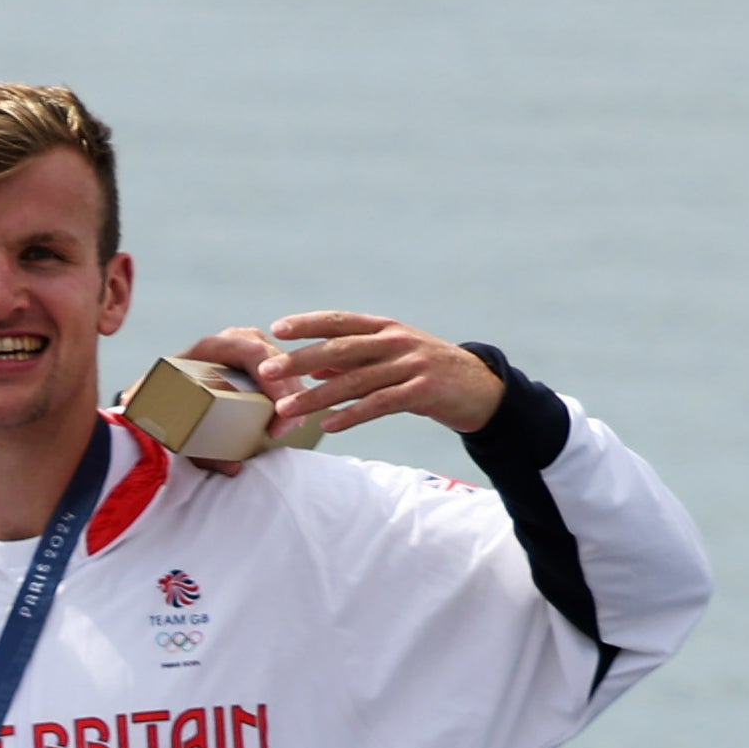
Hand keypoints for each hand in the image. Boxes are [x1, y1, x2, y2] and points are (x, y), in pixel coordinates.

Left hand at [190, 314, 498, 442]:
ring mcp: (412, 364)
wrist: (480, 390)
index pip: (341, 321)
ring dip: (317, 396)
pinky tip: (329, 426)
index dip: (309, 323)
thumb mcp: (390, 359)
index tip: (277, 328)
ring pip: (356, 380)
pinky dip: (353, 414)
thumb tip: (311, 366)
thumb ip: (353, 361)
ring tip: (286, 410)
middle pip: (342, 348)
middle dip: (301, 360)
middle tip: (267, 373)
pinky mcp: (424, 391)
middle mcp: (397, 341)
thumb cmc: (426, 373)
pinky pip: (381, 404)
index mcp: (386, 329)